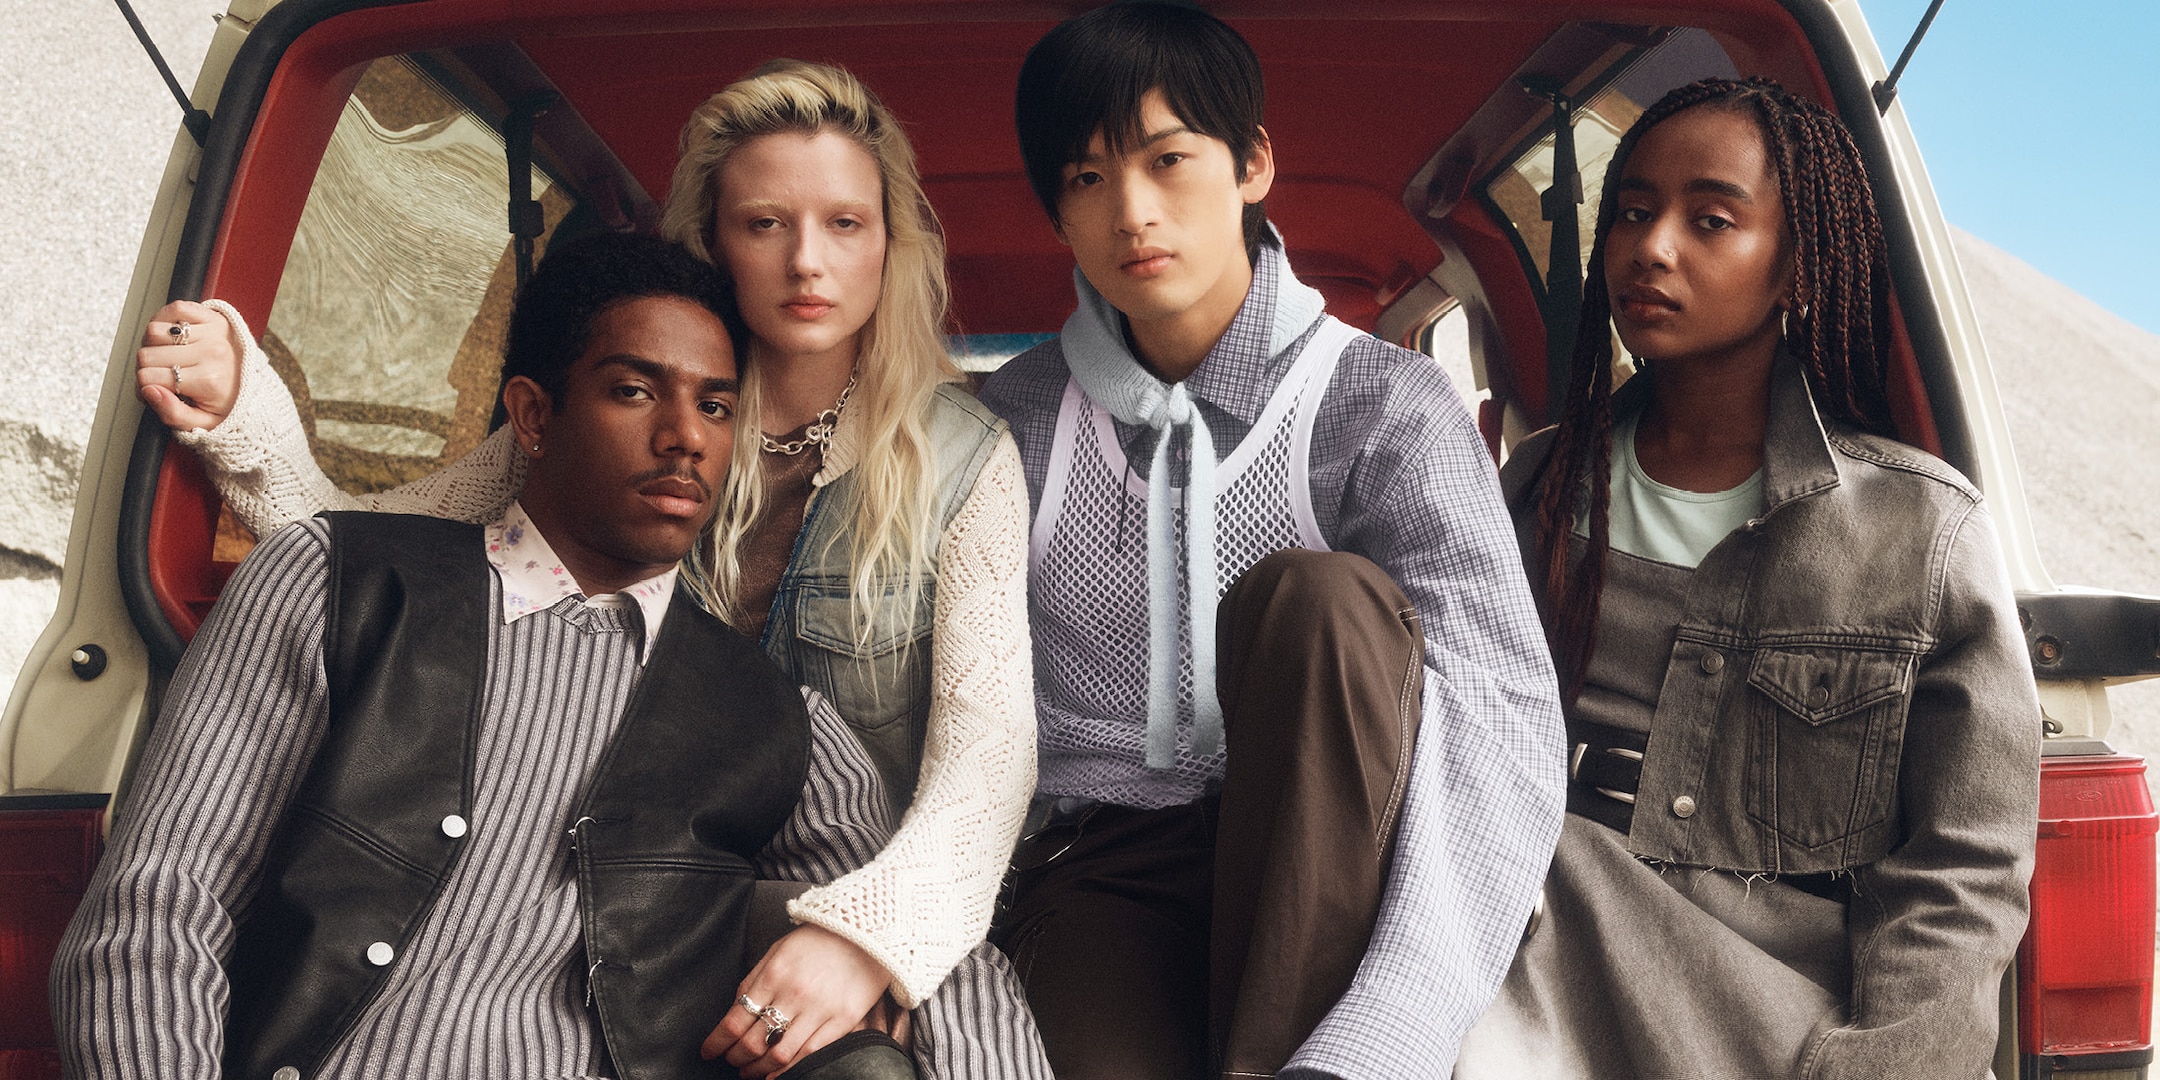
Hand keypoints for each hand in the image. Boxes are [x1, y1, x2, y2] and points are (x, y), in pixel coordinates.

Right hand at [137, 300, 239, 429]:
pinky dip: (166, 319)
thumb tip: (148, 391)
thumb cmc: (228, 406)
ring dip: (154, 345)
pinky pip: (175, 308)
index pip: (147, 377)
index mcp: (208, 380)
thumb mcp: (203, 424)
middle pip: (146, 355)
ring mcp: (214, 332)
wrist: (258, 388)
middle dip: (148, 368)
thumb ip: (172, 413)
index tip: (157, 391)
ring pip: (154, 331)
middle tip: (163, 376)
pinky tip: (173, 337)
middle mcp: (212, 352)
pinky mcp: (215, 317)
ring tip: (169, 357)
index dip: (145, 387)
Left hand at [702, 924, 892, 1078]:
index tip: (708, 1051)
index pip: (735, 1020)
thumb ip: (755, 980)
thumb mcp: (778, 950)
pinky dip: (789, 1070)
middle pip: (753, 1042)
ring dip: (758, 1069)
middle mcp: (794, 994)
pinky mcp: (842, 1020)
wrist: (867, 931)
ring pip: (779, 1054)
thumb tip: (734, 1011)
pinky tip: (777, 1073)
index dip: (716, 1042)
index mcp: (773, 975)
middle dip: (735, 1058)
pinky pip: (811, 1054)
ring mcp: (820, 1009)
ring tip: (752, 1070)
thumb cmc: (818, 940)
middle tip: (732, 1061)